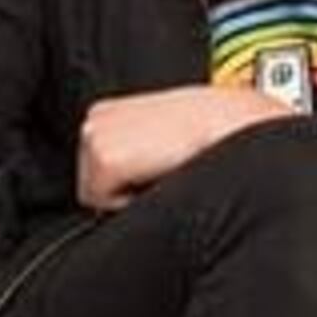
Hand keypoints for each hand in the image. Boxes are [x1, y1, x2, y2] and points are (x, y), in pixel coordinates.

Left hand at [74, 84, 297, 211]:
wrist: (224, 123)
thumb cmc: (204, 131)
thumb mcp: (162, 135)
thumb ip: (137, 152)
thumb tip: (131, 183)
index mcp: (107, 113)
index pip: (98, 168)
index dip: (127, 180)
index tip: (152, 170)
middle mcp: (95, 120)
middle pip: (92, 182)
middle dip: (124, 187)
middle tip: (160, 169)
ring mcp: (95, 137)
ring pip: (96, 195)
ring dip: (128, 192)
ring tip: (162, 169)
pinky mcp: (104, 159)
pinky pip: (105, 203)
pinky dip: (131, 200)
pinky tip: (159, 174)